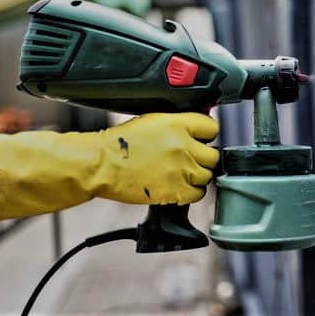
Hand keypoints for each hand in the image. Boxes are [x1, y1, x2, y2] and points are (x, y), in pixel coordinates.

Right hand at [92, 113, 219, 204]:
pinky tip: (179, 186)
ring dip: (197, 176)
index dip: (207, 135)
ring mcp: (182, 170)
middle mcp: (183, 146)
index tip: (202, 140)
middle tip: (189, 160)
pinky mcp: (176, 190)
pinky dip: (192, 192)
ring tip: (180, 174)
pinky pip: (198, 194)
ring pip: (207, 175)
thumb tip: (197, 129)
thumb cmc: (120, 144)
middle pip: (213, 155)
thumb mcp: (152, 121)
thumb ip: (178, 124)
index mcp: (178, 124)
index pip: (212, 128)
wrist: (101, 165)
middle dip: (203, 158)